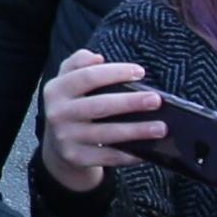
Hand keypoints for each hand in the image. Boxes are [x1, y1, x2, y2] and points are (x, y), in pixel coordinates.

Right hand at [39, 48, 163, 192]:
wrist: (56, 145)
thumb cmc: (71, 105)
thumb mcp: (67, 80)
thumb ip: (78, 62)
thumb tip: (97, 58)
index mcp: (56, 89)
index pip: (88, 76)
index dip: (115, 73)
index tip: (140, 72)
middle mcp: (58, 113)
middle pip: (100, 106)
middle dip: (131, 102)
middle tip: (156, 100)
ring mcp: (66, 137)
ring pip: (107, 134)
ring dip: (136, 131)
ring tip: (160, 127)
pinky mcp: (76, 157)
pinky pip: (107, 157)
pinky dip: (128, 155)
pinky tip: (145, 151)